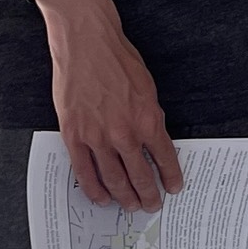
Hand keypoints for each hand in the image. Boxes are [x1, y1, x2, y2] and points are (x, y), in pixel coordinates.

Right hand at [36, 0, 181, 209]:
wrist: (87, 42)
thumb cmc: (119, 60)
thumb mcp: (148, 88)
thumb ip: (150, 117)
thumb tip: (153, 142)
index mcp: (148, 119)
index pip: (165, 158)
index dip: (170, 177)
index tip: (173, 188)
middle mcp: (124, 133)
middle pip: (139, 175)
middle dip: (148, 194)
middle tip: (152, 205)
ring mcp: (97, 137)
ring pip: (113, 178)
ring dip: (124, 196)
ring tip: (131, 206)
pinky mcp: (74, 135)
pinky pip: (84, 171)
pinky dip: (94, 188)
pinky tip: (101, 198)